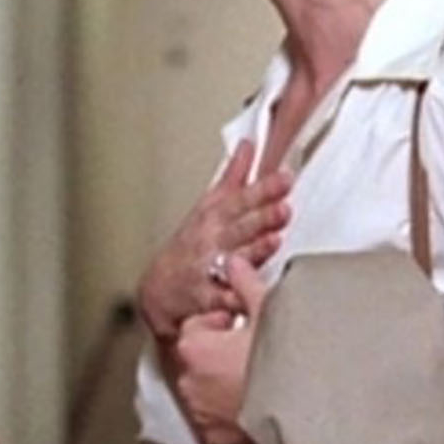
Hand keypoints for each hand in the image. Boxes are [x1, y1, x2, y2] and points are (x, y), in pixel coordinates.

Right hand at [137, 141, 290, 341]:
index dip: (264, 188)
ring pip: (235, 259)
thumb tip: (249, 145)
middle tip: (284, 208)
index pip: (241, 198)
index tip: (285, 178)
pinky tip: (251, 292)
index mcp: (214, 216)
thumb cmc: (189, 245)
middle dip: (261, 217)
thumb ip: (233, 177)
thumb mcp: (207, 206)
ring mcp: (210, 268)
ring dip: (254, 250)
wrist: (158, 289)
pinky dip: (236, 297)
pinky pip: (224, 298)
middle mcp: (212, 240)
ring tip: (274, 240)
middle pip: (240, 226)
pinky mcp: (208, 298)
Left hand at [169, 255, 269, 443]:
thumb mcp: (267, 310)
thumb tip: (233, 262)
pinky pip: (221, 422)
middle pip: (201, 360)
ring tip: (261, 381)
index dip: (223, 323)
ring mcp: (202, 414)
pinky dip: (234, 416)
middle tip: (256, 353)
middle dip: (222, 356)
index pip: (198, 326)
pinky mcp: (218, 440)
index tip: (244, 327)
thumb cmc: (285, 359)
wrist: (305, 411)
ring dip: (226, 386)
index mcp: (194, 346)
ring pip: (209, 392)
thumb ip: (244, 282)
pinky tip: (261, 407)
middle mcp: (189, 382)